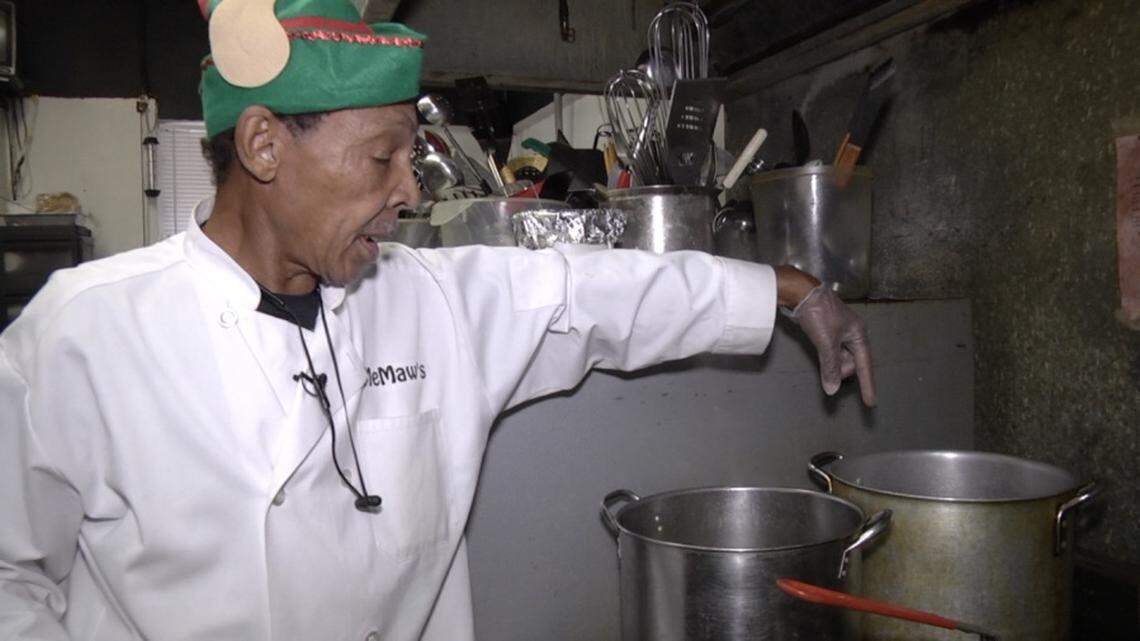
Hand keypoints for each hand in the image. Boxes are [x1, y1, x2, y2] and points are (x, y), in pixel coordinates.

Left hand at [789, 284, 876, 406]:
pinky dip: (827, 357)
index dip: (868, 385)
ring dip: (833, 362)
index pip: (865, 366)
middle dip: (841, 368)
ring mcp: (840, 332)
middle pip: (852, 363)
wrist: (800, 292)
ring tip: (822, 348)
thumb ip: (830, 367)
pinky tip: (821, 356)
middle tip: (827, 358)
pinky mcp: (827, 331)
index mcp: (858, 334)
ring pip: (840, 358)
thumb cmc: (818, 314)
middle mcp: (853, 334)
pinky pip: (831, 351)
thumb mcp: (826, 342)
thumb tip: (832, 390)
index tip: (870, 403)